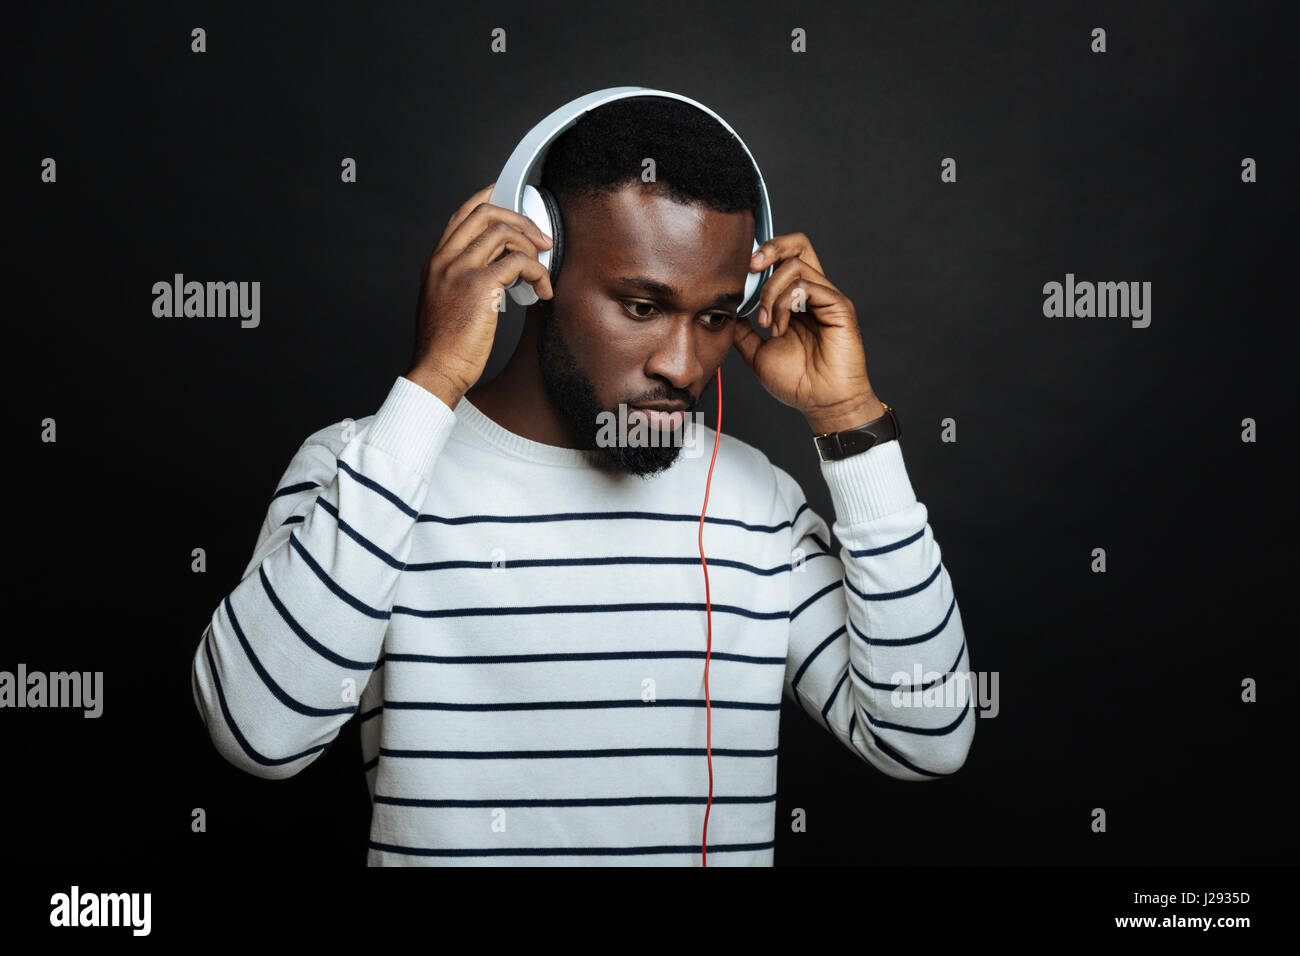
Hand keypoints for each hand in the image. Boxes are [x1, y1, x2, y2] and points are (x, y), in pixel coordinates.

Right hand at [405, 182, 553, 406]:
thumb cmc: (445, 345)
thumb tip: (501, 266)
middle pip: (486, 214)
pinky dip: (538, 273)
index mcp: (436, 261)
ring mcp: (459, 270)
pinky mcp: (478, 287)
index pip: (463, 214)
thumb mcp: (445, 302)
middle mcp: (444, 259)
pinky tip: (542, 291)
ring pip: (503, 233)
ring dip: (532, 247)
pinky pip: (518, 263)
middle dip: (521, 220)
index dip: (490, 198)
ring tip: (543, 270)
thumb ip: (464, 278)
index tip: (513, 197)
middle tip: (541, 240)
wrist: (436, 370)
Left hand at [730, 233, 883, 432]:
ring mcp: (827, 298)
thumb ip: (743, 330)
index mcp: (797, 300)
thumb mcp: (757, 353)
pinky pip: (809, 285)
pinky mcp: (839, 307)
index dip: (760, 257)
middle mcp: (814, 293)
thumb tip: (727, 311)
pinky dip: (786, 303)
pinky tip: (781, 328)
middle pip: (798, 245)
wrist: (821, 404)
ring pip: (796, 265)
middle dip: (770, 247)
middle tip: (749, 266)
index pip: (783, 259)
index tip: (738, 272)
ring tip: (768, 324)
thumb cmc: (797, 383)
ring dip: (771, 292)